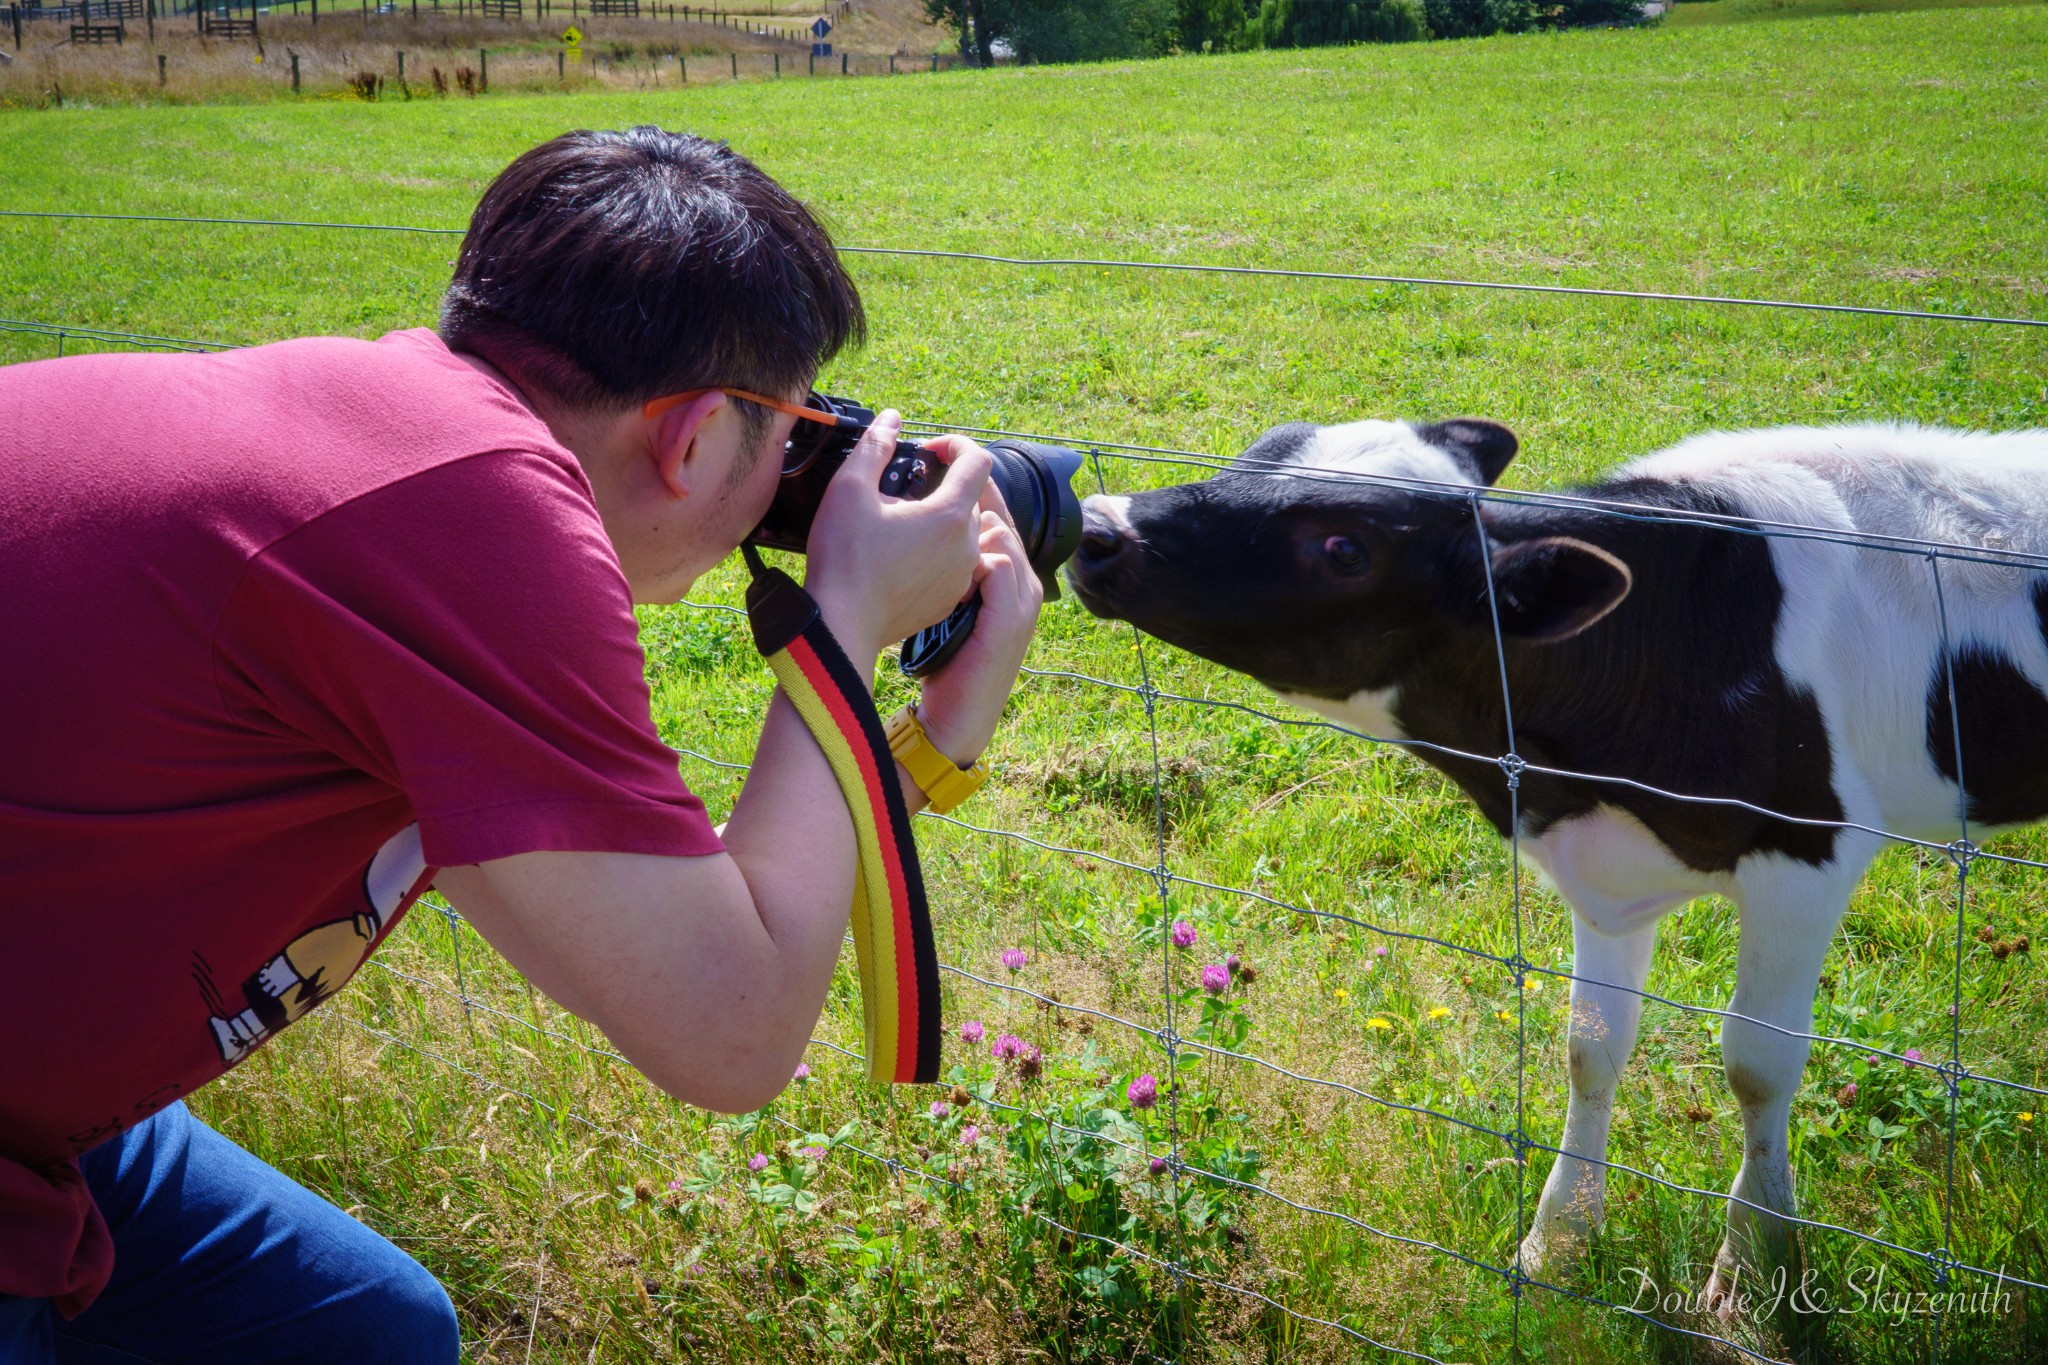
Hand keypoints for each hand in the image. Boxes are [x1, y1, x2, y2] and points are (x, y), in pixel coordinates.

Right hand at [803, 412, 991, 663]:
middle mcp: (967, 546)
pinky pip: (954, 565)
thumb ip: (874, 446)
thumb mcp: (850, 489)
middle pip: (969, 499)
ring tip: (898, 526)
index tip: (928, 449)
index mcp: (950, 515)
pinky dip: (936, 552)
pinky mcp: (950, 600)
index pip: (978, 461)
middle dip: (941, 486)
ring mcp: (961, 577)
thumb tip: (890, 419)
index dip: (955, 444)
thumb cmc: (844, 558)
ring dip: (939, 521)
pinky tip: (902, 558)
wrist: (841, 624)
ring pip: (962, 533)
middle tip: (900, 492)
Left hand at [913, 451, 1044, 766]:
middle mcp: (1020, 580)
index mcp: (1006, 575)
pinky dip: (975, 551)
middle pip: (999, 513)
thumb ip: (945, 575)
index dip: (967, 485)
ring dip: (967, 516)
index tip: (935, 459)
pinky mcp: (1011, 614)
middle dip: (967, 486)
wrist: (957, 719)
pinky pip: (999, 562)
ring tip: (933, 506)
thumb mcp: (948, 612)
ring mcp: (1021, 596)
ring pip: (1000, 531)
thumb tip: (915, 539)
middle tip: (935, 461)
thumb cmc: (947, 668)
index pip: (992, 515)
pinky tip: (947, 548)